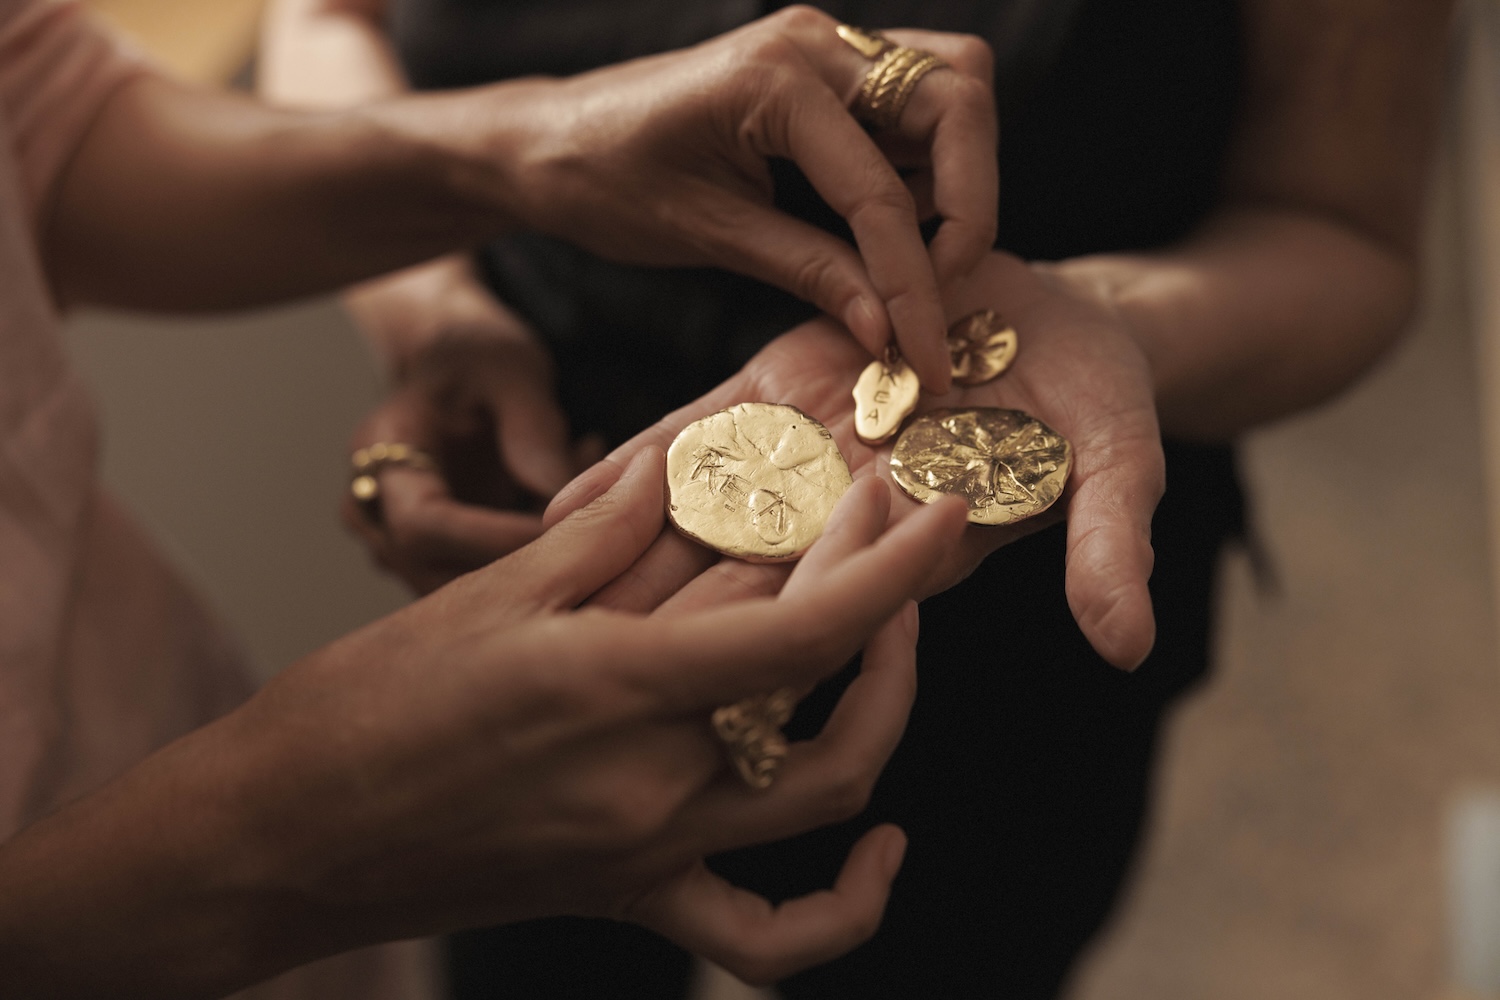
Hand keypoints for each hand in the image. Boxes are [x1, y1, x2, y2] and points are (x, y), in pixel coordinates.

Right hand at [215, 449, 961, 988]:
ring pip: (822, 793)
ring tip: (890, 636)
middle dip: (876, 591)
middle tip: (879, 516)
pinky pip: (763, 935)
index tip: (939, 507)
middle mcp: (653, 783)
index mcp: (616, 689)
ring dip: (878, 708)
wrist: (288, 838)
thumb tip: (681, 466)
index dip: (893, 568)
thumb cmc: (364, 707)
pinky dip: (841, 906)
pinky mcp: (634, 895)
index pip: (802, 630)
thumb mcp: (486, 594)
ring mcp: (652, 852)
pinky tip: (880, 839)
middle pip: (817, 687)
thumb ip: (604, 530)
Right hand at [340, 259, 596, 592]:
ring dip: (540, 563)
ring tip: (594, 503)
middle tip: (599, 528)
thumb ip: (532, 428)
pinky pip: (485, 583)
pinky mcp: (436, 561)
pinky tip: (580, 516)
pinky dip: (540, 560)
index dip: (495, 538)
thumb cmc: (476, 356)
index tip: (566, 529)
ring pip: (468, 590)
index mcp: (377, 457)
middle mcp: (374, 512)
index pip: (423, 525)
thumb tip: (563, 495)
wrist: (457, 367)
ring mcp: (400, 544)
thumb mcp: (510, 369)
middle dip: (527, 559)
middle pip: (441, 571)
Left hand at [491, 4, 997, 390]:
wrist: (550, 137)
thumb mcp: (707, 236)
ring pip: (952, 88)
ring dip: (957, 173)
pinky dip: (925, 162)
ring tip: (912, 250)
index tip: (931, 355)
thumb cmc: (605, 181)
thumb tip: (889, 330)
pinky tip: (885, 219)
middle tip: (943, 284)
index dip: (916, 285)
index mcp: (773, 82)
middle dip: (971, 203)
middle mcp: (813, 43)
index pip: (881, 193)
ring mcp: (824, 45)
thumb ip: (809, 272)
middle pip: (958, 98)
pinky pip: (916, 100)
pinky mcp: (826, 66)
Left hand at [547, 252, 1163, 669]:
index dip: (766, 662)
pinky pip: (694, 440)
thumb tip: (1128, 649)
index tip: (686, 706)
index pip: (835, 622)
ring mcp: (795, 461)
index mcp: (910, 560)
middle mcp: (841, 526)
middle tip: (564, 687)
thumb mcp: (1117, 463)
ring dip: (624, 563)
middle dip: (663, 632)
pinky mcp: (768, 399)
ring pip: (701, 522)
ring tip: (530, 612)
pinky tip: (559, 501)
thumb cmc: (1097, 398)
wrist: (1050, 315)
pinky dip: (634, 471)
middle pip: (744, 590)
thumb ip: (1105, 545)